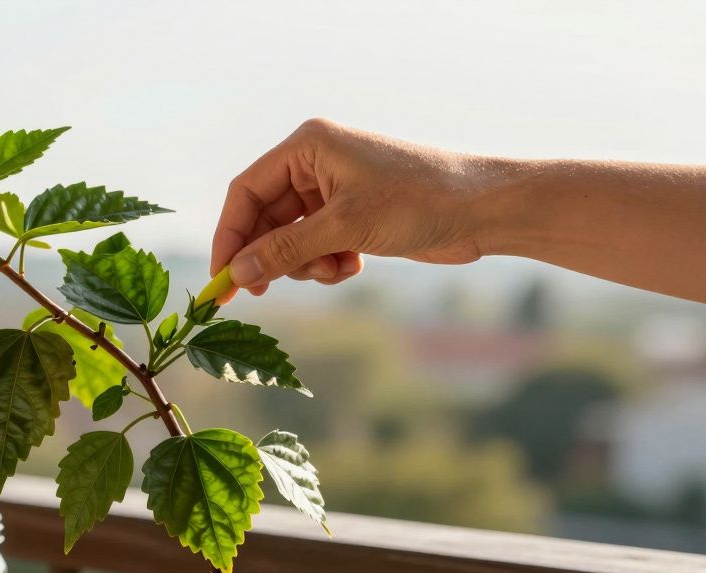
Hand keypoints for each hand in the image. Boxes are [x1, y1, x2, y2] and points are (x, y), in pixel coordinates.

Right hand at [211, 119, 487, 295]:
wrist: (484, 210)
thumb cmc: (419, 200)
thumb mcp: (344, 227)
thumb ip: (286, 249)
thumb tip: (238, 273)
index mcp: (308, 147)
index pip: (246, 191)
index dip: (229, 236)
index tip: (221, 279)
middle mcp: (316, 163)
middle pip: (265, 217)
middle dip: (268, 255)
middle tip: (258, 292)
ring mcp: (335, 190)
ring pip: (291, 237)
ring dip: (304, 263)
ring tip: (333, 271)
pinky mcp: (353, 214)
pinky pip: (317, 245)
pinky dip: (327, 263)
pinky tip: (353, 266)